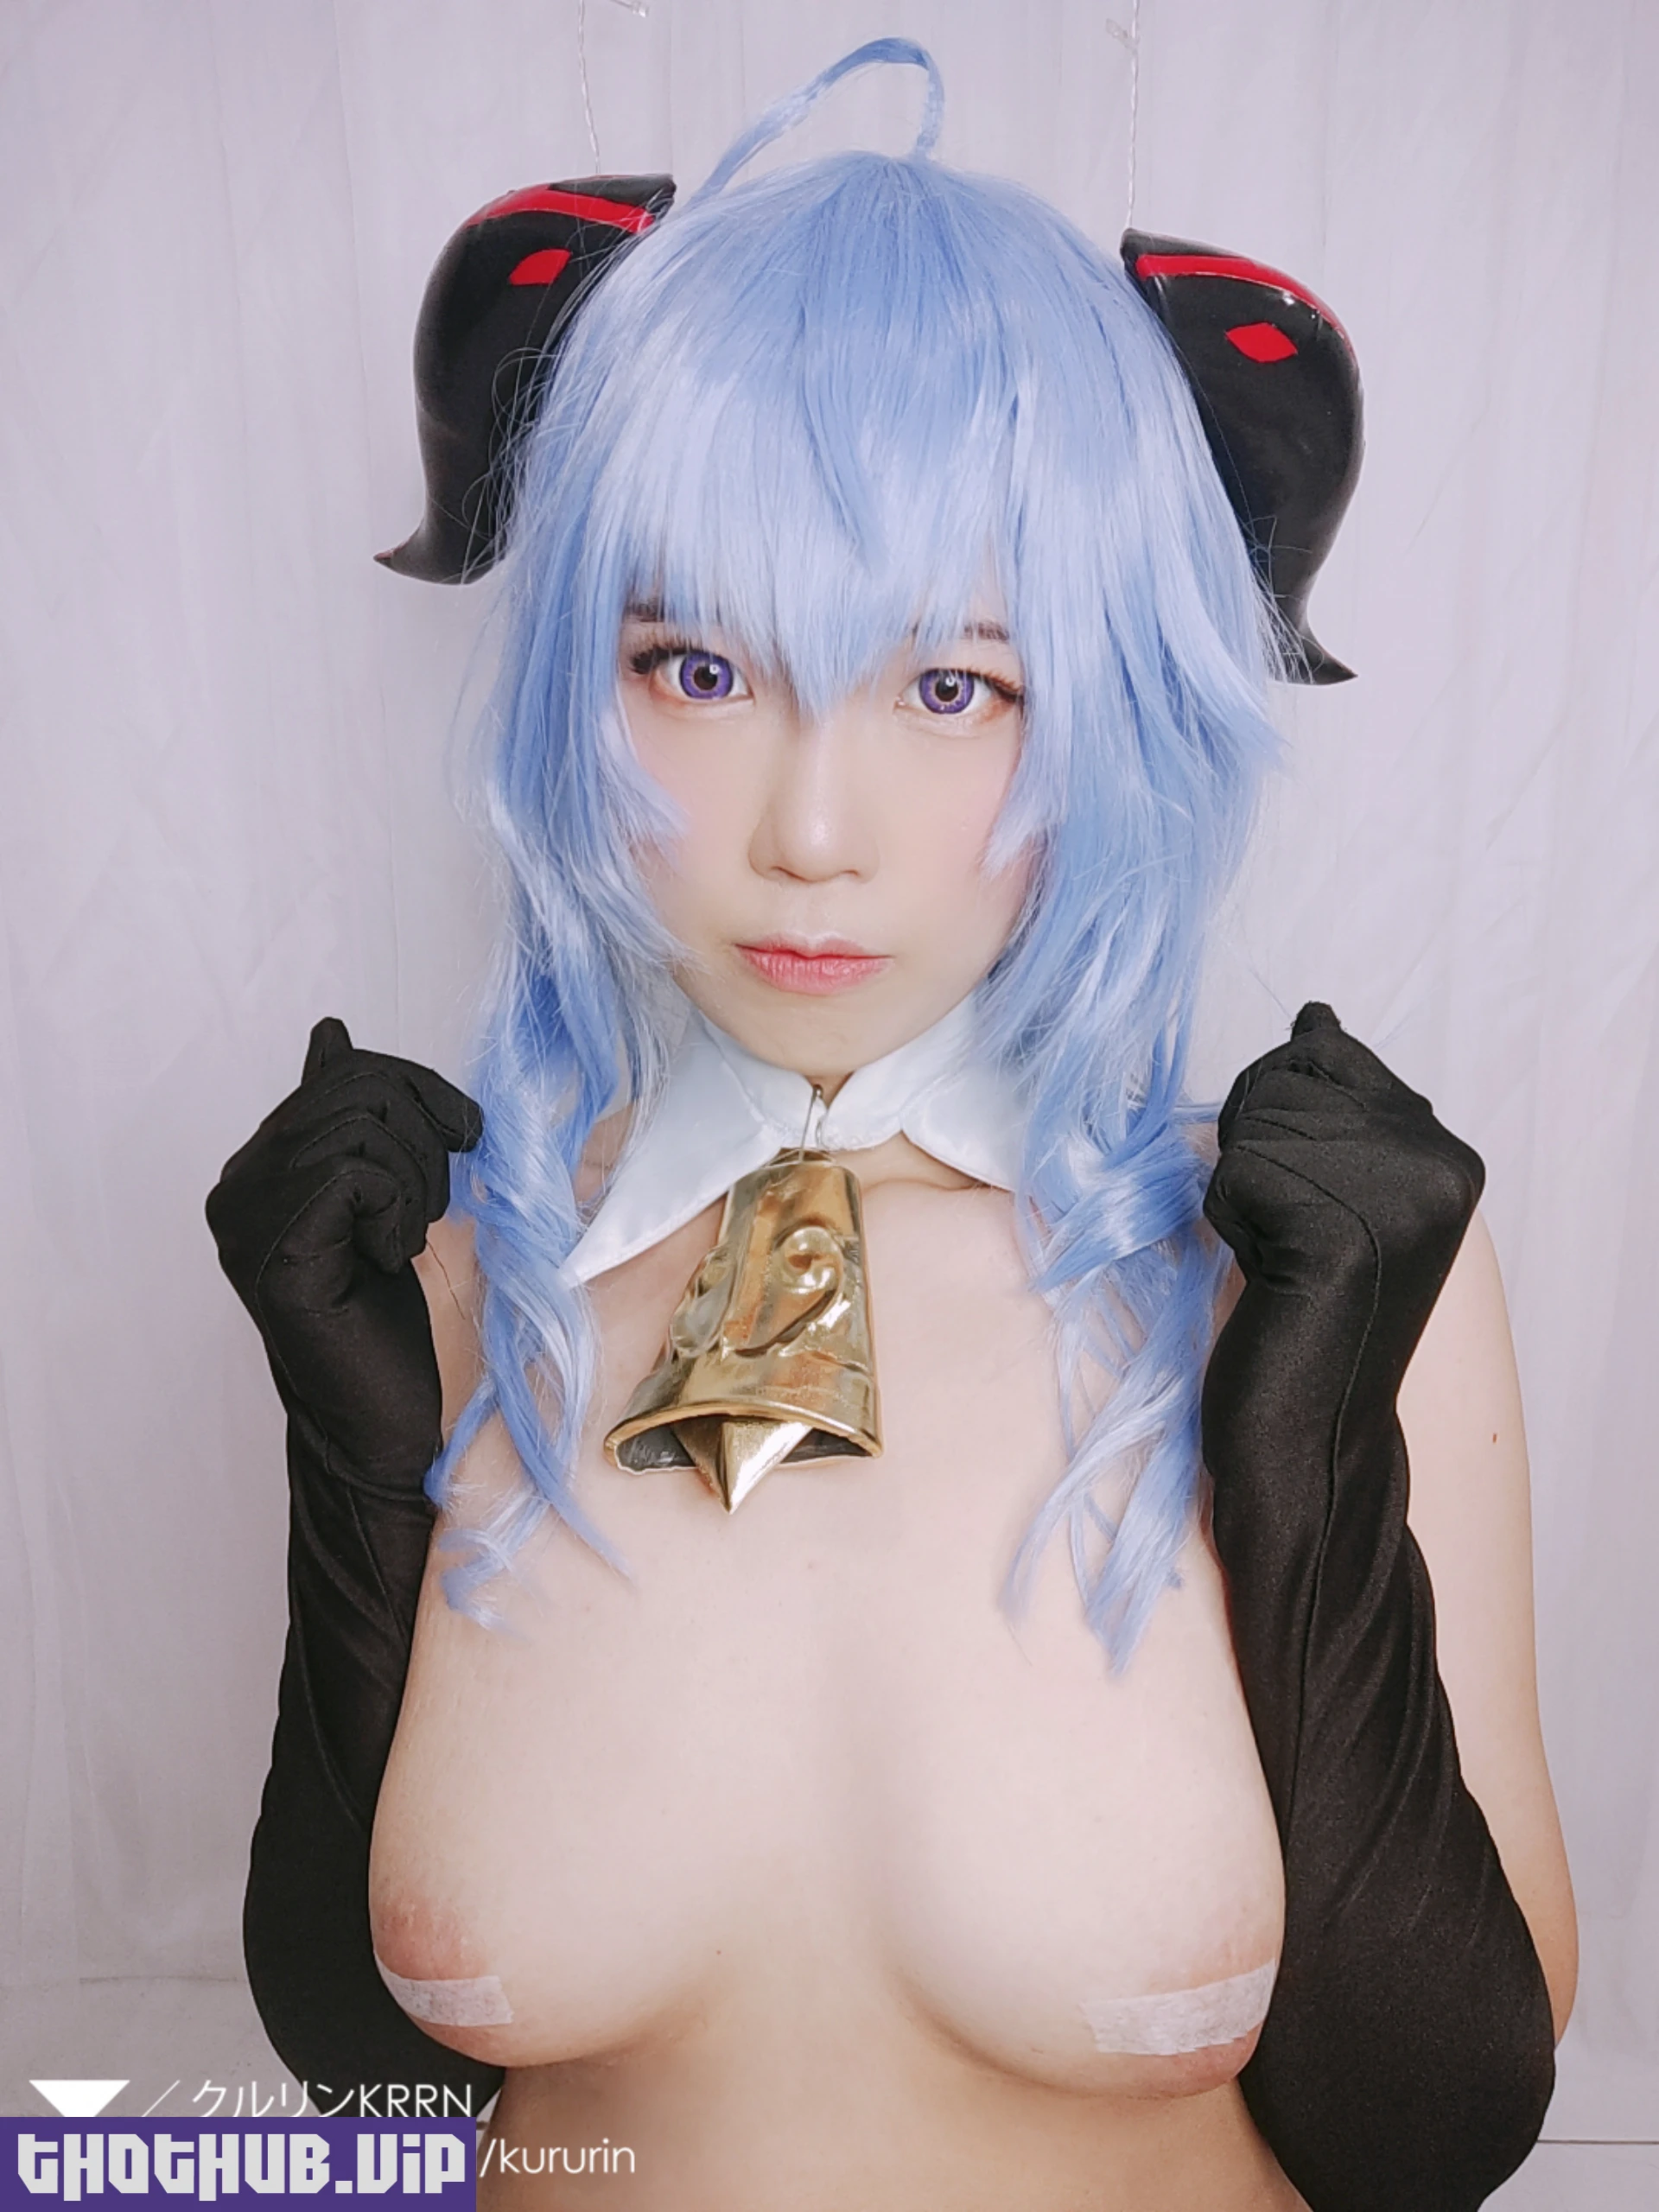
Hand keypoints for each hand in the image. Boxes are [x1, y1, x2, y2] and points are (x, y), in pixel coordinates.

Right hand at [206, 1018, 483, 1489]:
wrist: (384, 1426)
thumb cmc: (389, 1320)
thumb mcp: (385, 1196)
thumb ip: (356, 1122)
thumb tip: (328, 1033)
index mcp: (262, 1165)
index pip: (347, 1069)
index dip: (421, 1090)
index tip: (460, 1135)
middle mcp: (238, 1186)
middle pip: (355, 1085)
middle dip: (427, 1133)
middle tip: (436, 1200)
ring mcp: (246, 1222)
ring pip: (359, 1126)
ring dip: (417, 1178)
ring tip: (406, 1235)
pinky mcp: (273, 1255)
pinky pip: (353, 1175)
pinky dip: (397, 1209)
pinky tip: (388, 1256)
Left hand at [1204, 1002, 1483, 1381]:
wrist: (1311, 1434)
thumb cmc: (1308, 1315)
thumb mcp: (1336, 1191)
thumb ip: (1334, 1109)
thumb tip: (1316, 1015)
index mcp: (1448, 1156)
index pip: (1323, 1049)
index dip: (1279, 1116)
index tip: (1308, 1197)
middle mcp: (1436, 1164)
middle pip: (1279, 1079)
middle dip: (1256, 1151)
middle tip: (1293, 1235)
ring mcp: (1394, 1195)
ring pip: (1251, 1123)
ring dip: (1241, 1190)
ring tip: (1285, 1257)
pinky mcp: (1337, 1229)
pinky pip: (1233, 1173)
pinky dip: (1227, 1221)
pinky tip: (1272, 1276)